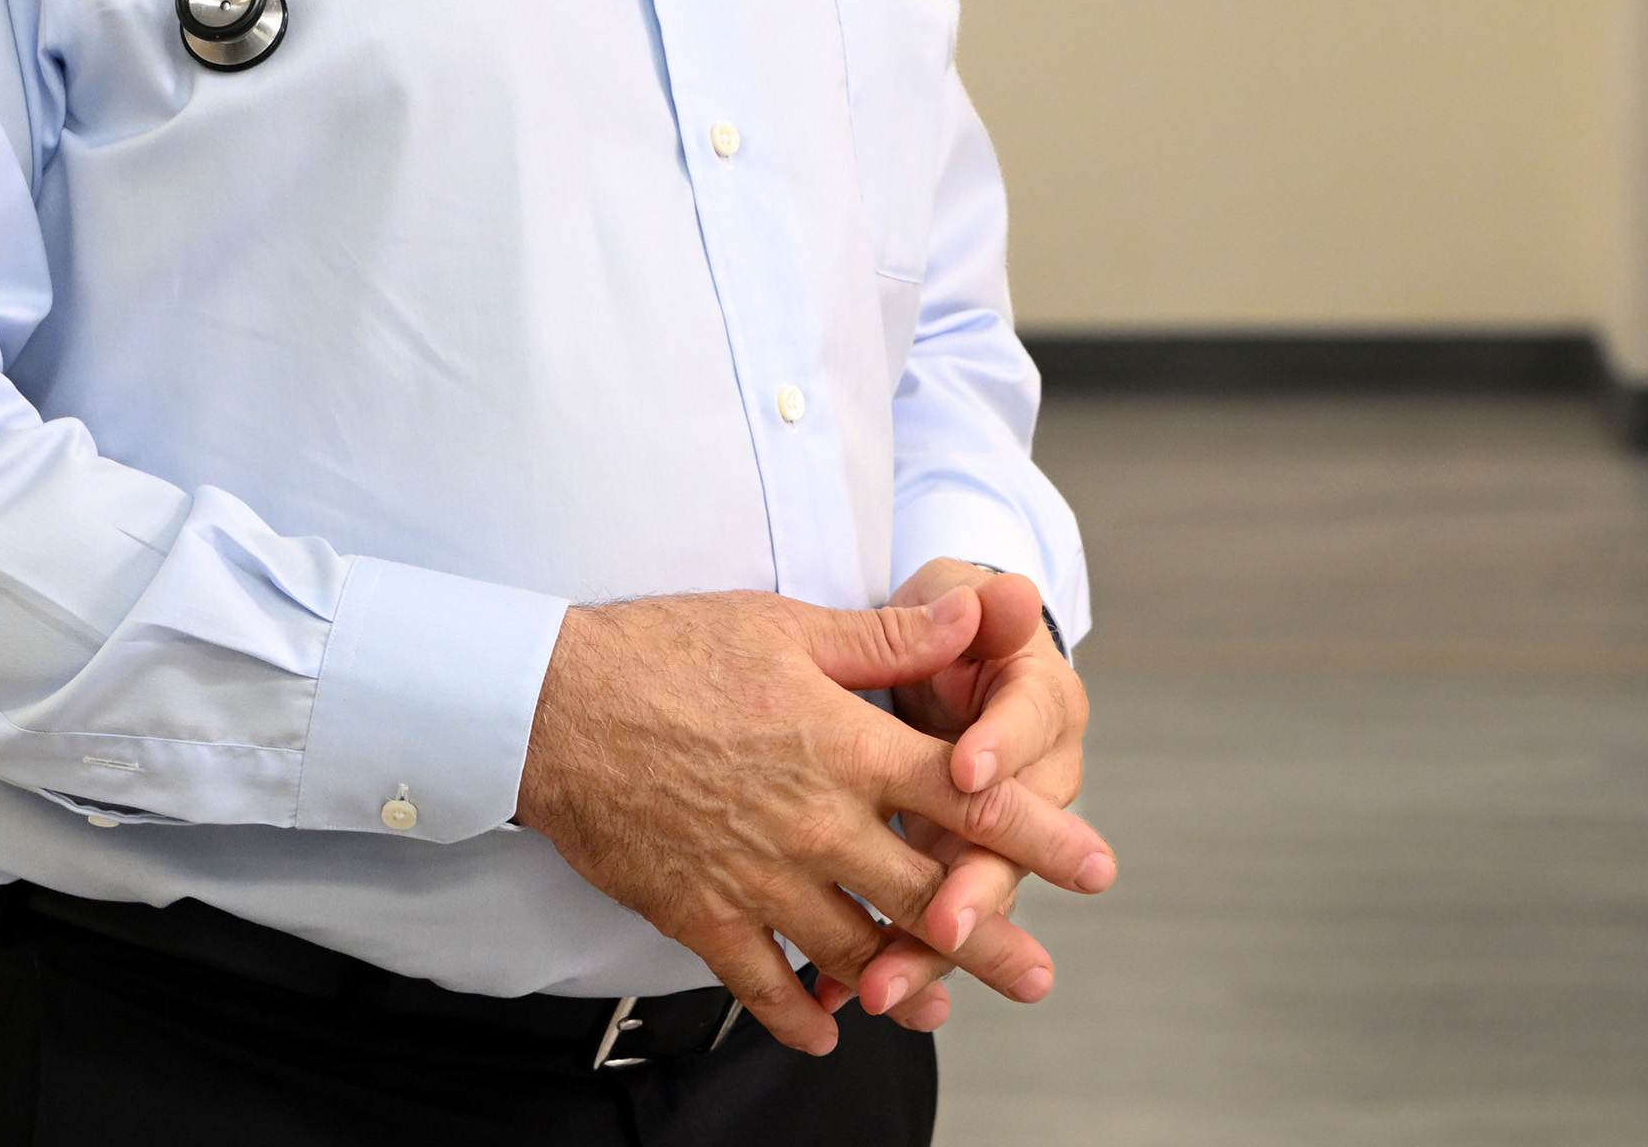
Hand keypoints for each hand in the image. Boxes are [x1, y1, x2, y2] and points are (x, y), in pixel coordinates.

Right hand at [514, 588, 1117, 1053]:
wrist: (552, 709)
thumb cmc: (667, 651)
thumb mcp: (786, 625)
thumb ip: (888, 638)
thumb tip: (978, 614)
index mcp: (846, 747)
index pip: (966, 794)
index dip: (1038, 832)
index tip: (1095, 865)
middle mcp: (816, 824)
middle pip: (925, 891)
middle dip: (991, 938)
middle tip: (1041, 976)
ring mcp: (759, 878)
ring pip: (855, 949)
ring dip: (907, 986)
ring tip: (944, 1011)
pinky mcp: (702, 915)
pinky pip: (763, 983)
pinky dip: (798, 1015)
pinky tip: (826, 1033)